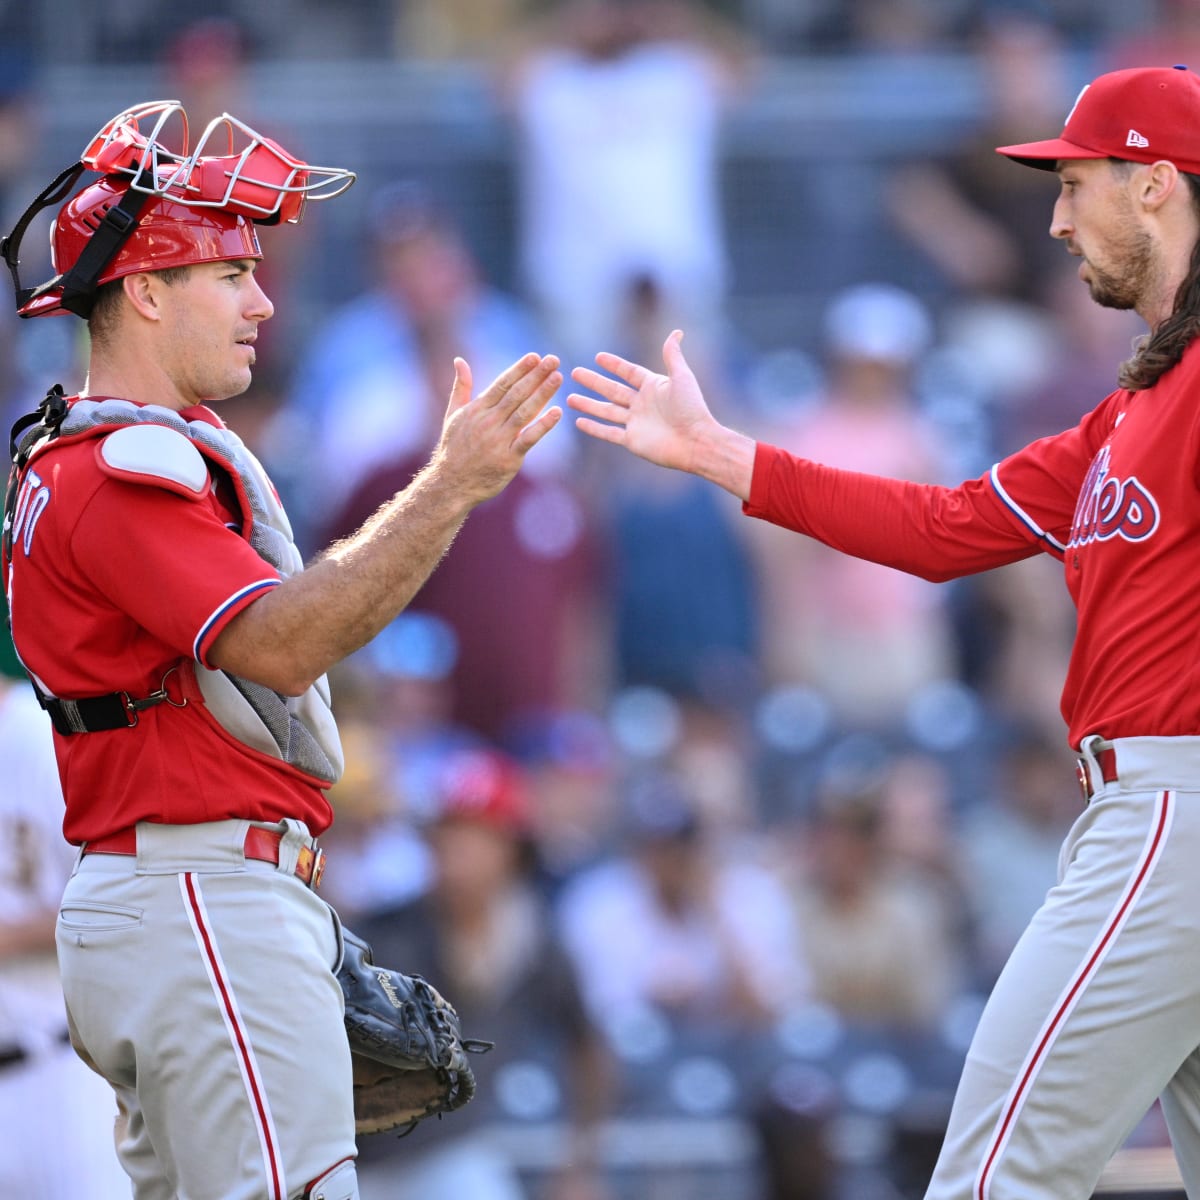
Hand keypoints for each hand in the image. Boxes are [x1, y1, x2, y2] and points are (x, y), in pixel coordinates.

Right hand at [436, 352, 562, 502]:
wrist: (451, 484)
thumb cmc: (453, 448)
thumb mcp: (453, 414)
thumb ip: (461, 386)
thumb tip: (459, 359)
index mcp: (477, 410)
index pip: (502, 384)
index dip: (520, 369)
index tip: (535, 356)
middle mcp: (488, 422)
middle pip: (516, 394)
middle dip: (536, 375)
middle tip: (554, 360)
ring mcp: (499, 440)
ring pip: (525, 412)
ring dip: (543, 394)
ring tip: (558, 377)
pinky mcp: (509, 459)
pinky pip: (529, 439)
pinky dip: (543, 425)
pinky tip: (557, 412)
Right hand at [568, 330, 713, 473]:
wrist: (696, 442)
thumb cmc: (692, 409)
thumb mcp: (682, 377)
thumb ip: (672, 355)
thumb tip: (676, 331)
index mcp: (653, 387)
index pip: (629, 373)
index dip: (614, 365)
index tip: (598, 357)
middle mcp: (642, 404)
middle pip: (612, 390)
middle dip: (593, 382)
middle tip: (574, 373)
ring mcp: (636, 423)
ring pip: (606, 411)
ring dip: (588, 405)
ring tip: (569, 398)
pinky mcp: (632, 441)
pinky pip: (609, 432)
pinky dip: (594, 428)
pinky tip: (579, 422)